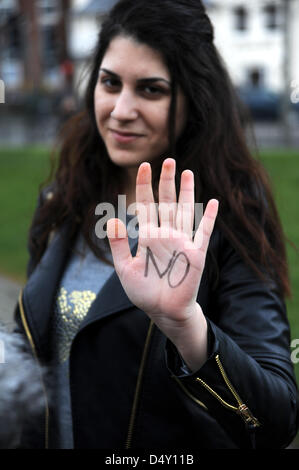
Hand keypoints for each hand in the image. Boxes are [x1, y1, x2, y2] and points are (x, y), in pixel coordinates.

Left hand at [107, 158, 217, 369]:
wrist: (163, 311)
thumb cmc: (143, 291)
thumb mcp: (125, 267)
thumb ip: (119, 244)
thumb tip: (111, 219)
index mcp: (148, 235)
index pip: (146, 205)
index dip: (145, 185)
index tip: (144, 166)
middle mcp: (166, 234)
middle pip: (167, 202)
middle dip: (167, 182)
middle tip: (169, 160)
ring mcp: (182, 242)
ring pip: (185, 211)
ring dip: (187, 193)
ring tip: (188, 172)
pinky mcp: (196, 254)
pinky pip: (204, 232)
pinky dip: (209, 218)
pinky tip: (212, 202)